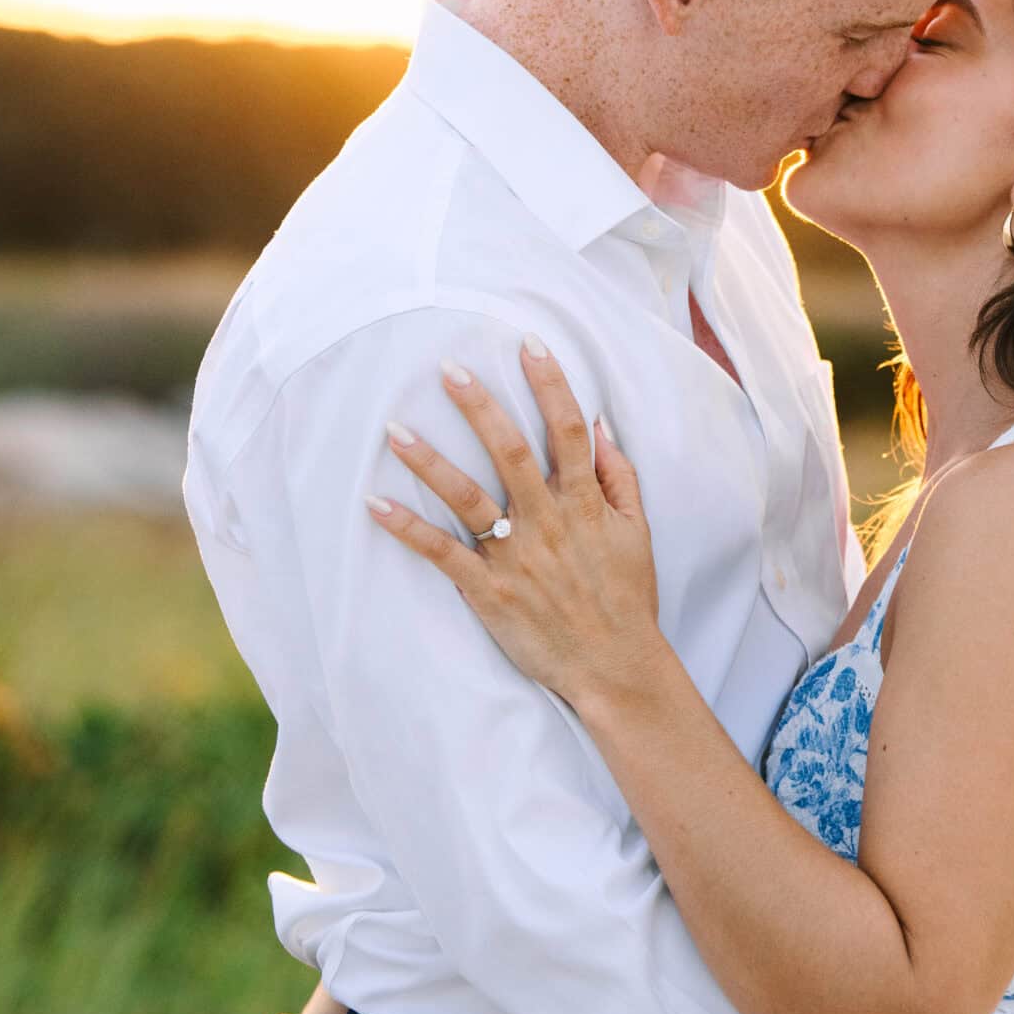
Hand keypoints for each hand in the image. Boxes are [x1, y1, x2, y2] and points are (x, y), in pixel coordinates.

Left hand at [366, 340, 662, 708]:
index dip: (550, 384)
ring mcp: (516, 557)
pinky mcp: (489, 592)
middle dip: (480, 407)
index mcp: (586, 503)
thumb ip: (620, 476)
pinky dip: (409, 531)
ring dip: (430, 462)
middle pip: (512, 451)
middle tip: (448, 368)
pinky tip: (376, 504)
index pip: (568, 431)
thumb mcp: (636, 531)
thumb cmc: (627, 598)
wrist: (616, 667)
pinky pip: (443, 555)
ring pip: (469, 498)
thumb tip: (600, 424)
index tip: (529, 345)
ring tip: (394, 429)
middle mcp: (548, 522)